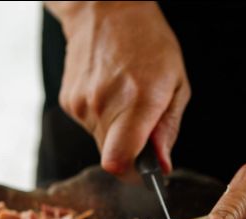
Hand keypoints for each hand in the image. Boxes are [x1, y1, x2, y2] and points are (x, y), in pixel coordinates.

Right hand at [50, 1, 189, 173]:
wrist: (106, 11)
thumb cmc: (149, 44)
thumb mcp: (176, 84)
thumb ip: (168, 129)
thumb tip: (161, 165)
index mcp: (138, 101)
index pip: (120, 161)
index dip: (133, 175)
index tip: (145, 170)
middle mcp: (104, 105)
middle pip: (112, 158)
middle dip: (130, 153)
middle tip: (142, 127)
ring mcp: (82, 104)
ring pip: (100, 142)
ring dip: (116, 132)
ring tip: (126, 100)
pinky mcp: (69, 102)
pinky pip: (89, 126)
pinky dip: (102, 119)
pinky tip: (109, 92)